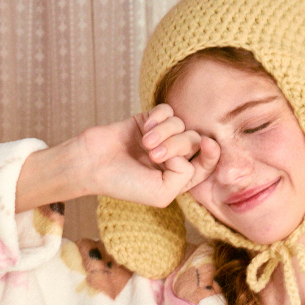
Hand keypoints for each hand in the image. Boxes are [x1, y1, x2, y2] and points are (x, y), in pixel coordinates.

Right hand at [78, 104, 220, 208]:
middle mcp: (173, 157)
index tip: (206, 144)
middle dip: (177, 145)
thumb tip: (186, 151)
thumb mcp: (161, 194)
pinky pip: (167, 110)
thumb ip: (184, 176)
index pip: (207, 163)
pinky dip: (159, 118)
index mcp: (180, 179)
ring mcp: (162, 137)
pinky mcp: (149, 120)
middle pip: (194, 140)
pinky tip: (145, 129)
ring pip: (181, 123)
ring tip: (145, 145)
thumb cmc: (125, 184)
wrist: (93, 163)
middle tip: (154, 155)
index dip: (212, 153)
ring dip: (165, 132)